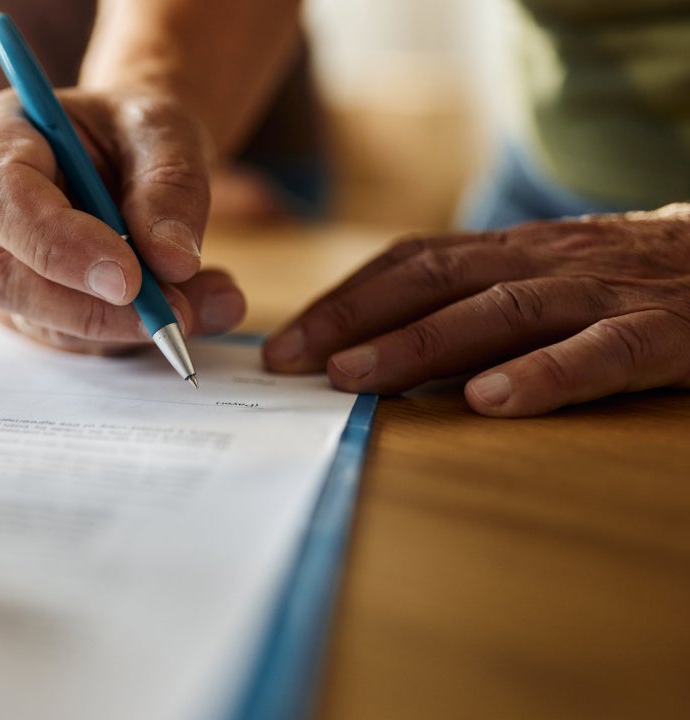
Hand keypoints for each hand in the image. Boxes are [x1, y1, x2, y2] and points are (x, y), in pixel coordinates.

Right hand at [0, 88, 245, 353]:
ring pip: (40, 320)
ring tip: (202, 303)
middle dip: (94, 306)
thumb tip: (172, 262)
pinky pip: (67, 340)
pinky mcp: (22, 307)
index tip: (128, 276)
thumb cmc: (136, 133)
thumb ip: (172, 186)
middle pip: (8, 275)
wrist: (133, 157)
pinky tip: (181, 308)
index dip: (57, 244)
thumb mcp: (167, 132)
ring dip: (122, 326)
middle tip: (176, 310)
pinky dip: (126, 335)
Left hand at [263, 206, 689, 415]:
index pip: (408, 264)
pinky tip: (492, 401)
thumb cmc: (623, 285)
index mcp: (510, 253)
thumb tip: (370, 354)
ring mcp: (603, 294)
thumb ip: (470, 305)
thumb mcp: (541, 280)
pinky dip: (546, 375)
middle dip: (355, 320)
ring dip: (421, 344)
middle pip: (434, 281)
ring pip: (502, 311)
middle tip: (294, 363)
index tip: (283, 346)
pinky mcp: (665, 332)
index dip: (341, 302)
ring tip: (359, 378)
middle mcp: (544, 263)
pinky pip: (603, 353)